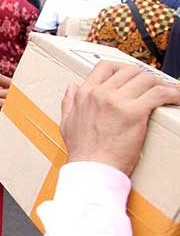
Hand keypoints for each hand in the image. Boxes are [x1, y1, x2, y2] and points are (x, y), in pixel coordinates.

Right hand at [61, 61, 179, 176]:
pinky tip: (177, 98)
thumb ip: (69, 101)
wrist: (91, 168)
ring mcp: (117, 101)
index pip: (105, 67)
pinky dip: (173, 93)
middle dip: (144, 77)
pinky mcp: (134, 112)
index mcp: (85, 94)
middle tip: (153, 87)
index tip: (132, 77)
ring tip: (169, 93)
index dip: (122, 69)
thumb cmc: (82, 152)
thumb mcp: (66, 122)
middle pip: (130, 71)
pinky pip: (159, 93)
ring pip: (146, 78)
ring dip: (161, 84)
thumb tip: (72, 86)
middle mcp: (100, 93)